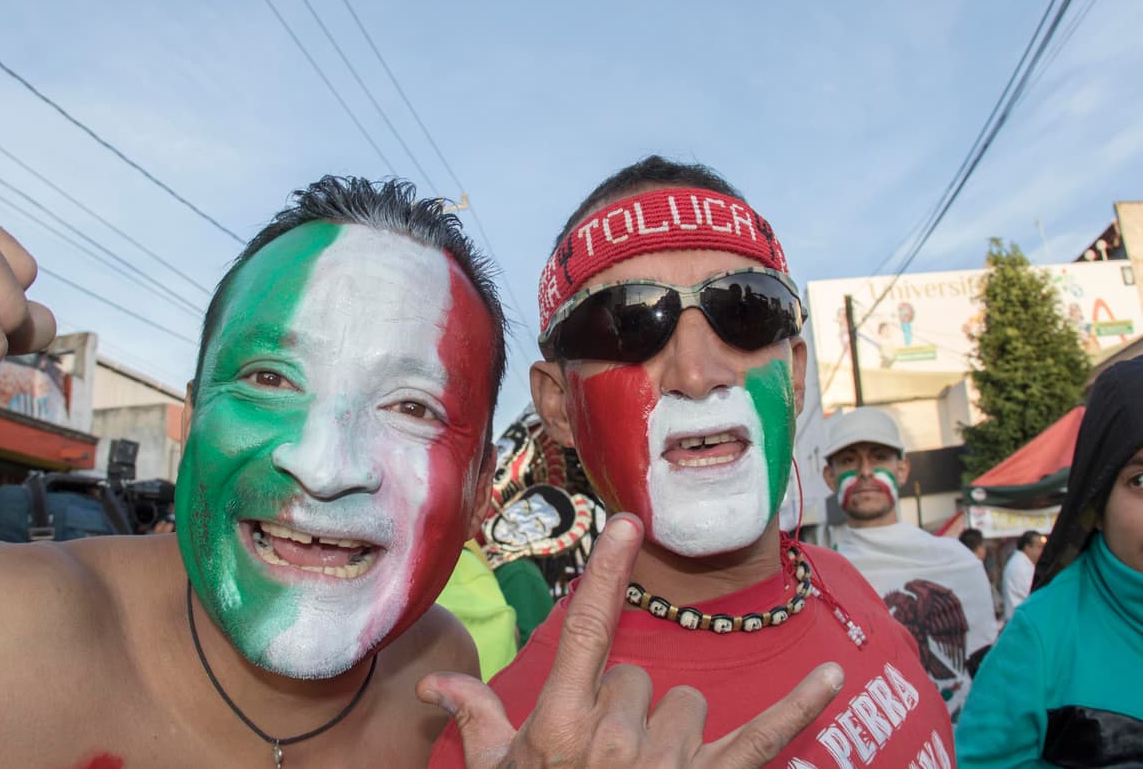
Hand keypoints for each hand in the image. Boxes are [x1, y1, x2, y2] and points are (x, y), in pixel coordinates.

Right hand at [417, 514, 843, 766]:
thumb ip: (477, 722)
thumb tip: (433, 682)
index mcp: (563, 722)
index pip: (587, 628)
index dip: (608, 572)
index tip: (629, 522)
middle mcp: (618, 737)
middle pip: (638, 679)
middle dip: (623, 711)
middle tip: (601, 762)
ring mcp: (670, 764)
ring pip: (686, 707)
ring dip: (669, 737)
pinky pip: (766, 736)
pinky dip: (802, 705)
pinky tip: (833, 672)